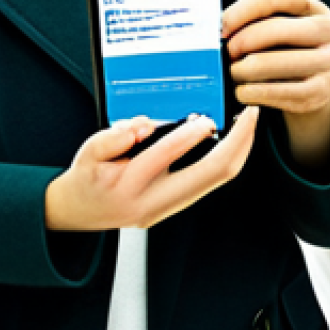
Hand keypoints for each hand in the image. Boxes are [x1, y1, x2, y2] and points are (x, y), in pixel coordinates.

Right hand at [45, 107, 259, 231]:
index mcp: (129, 185)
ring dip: (238, 152)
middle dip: (238, 143)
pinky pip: (209, 183)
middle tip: (250, 116)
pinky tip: (230, 144)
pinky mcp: (175, 206)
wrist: (79, 213)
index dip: (190, 133)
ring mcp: (168, 207)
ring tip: (246, 126)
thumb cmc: (86, 181)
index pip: (167, 155)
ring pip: (216, 181)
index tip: (206, 117)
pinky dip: (225, 160)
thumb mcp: (89, 153)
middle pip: (211, 174)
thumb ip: (115, 137)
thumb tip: (143, 126)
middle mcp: (154, 201)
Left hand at [222, 0, 329, 169]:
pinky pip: (277, 92)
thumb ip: (255, 19)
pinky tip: (242, 91)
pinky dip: (252, 92)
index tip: (221, 26)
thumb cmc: (286, 48)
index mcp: (317, 8)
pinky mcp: (321, 93)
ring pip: (273, 63)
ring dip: (242, 70)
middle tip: (226, 53)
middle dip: (242, 42)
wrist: (313, 86)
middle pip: (275, 29)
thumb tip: (218, 26)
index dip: (243, 9)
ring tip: (233, 72)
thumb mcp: (279, 26)